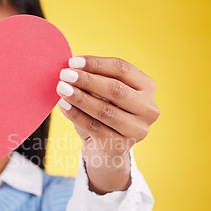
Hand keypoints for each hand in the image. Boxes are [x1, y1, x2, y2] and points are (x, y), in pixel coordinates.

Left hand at [56, 56, 159, 193]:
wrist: (105, 149)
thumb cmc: (104, 114)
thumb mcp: (103, 94)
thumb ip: (94, 81)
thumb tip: (72, 69)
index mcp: (147, 87)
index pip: (122, 69)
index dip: (96, 64)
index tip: (73, 61)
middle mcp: (148, 108)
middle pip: (115, 89)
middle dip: (87, 80)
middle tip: (64, 74)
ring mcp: (137, 129)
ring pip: (105, 110)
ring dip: (80, 98)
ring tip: (61, 89)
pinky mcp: (121, 146)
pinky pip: (94, 127)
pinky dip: (76, 115)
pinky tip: (63, 106)